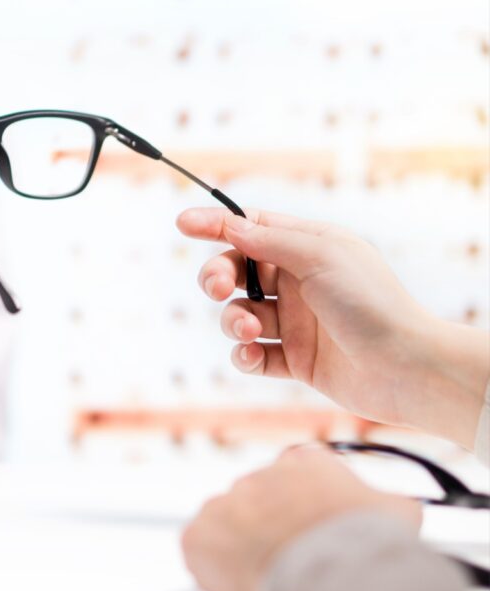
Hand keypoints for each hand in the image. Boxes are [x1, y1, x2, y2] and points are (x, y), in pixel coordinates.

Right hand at [177, 208, 489, 449]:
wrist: (407, 367)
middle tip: (218, 288)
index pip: (252, 229)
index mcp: (309, 248)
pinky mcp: (295, 360)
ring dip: (234, 321)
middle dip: (218, 278)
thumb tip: (228, 223)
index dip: (217, 226)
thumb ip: (267, 239)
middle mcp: (299, 283)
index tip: (183, 225)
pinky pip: (253, 355)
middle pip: (237, 273)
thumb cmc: (372, 303)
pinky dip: (244, 355)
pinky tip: (252, 355)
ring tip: (251, 331)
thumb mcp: (319, 256)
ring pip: (240, 315)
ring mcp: (296, 323)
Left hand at [181, 447, 420, 590]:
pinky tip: (236, 585)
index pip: (294, 481)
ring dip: (240, 549)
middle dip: (268, 533)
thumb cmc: (367, 544)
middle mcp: (257, 476)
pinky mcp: (197, 535)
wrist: (331, 570)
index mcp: (303, 463)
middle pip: (257, 507)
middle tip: (286, 563)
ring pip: (228, 528)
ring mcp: (223, 503)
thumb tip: (397, 511)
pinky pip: (200, 552)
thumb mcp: (396, 514)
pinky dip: (212, 570)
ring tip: (263, 578)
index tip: (308, 536)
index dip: (300, 514)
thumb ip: (388, 505)